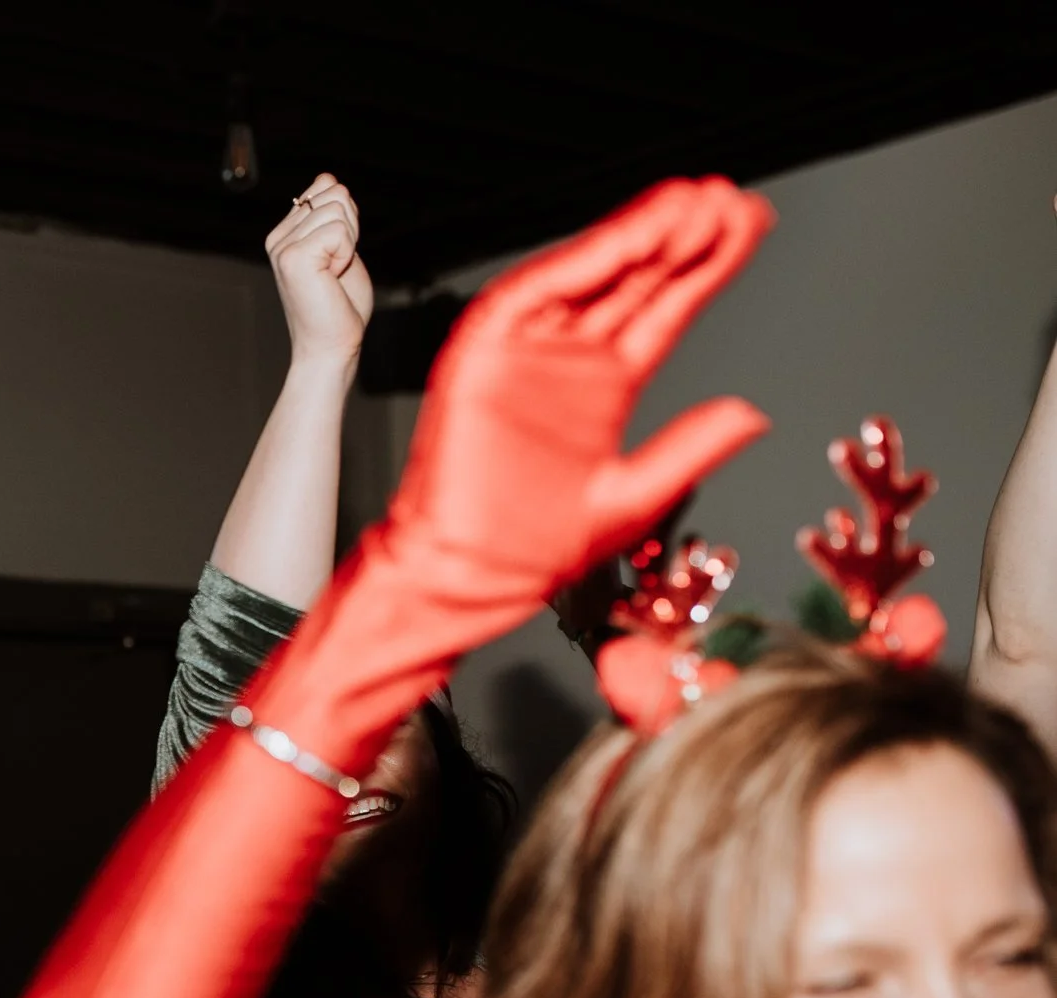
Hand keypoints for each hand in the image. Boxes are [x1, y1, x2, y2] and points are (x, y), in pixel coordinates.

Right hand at [266, 173, 371, 370]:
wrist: (332, 346)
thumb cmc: (339, 306)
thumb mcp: (341, 248)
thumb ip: (334, 214)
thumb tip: (327, 178)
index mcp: (285, 233)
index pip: (326, 188)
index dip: (347, 218)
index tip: (336, 254)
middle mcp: (278, 238)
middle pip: (335, 194)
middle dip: (351, 228)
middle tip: (337, 266)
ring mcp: (283, 247)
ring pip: (339, 208)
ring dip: (349, 242)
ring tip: (333, 273)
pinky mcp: (293, 257)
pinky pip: (339, 230)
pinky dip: (346, 254)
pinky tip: (331, 277)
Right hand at [385, 176, 772, 601]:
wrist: (464, 579)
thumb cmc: (530, 551)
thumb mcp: (634, 496)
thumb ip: (690, 448)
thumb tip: (752, 415)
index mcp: (606, 387)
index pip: (667, 308)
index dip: (708, 267)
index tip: (749, 226)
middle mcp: (568, 360)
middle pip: (636, 279)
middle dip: (684, 236)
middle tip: (731, 199)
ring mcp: (525, 351)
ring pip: (590, 274)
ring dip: (639, 234)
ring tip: (693, 203)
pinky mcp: (481, 353)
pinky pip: (533, 292)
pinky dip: (580, 260)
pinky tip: (630, 237)